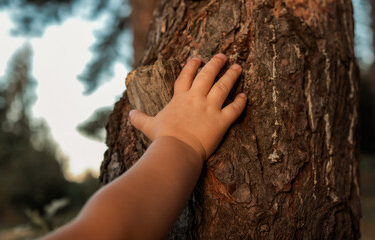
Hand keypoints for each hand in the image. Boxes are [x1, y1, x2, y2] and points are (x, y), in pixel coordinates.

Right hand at [129, 53, 246, 160]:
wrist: (177, 149)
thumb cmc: (162, 137)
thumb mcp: (148, 126)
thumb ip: (139, 118)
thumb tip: (129, 114)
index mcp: (180, 98)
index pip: (186, 77)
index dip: (192, 66)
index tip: (197, 58)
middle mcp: (196, 99)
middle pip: (207, 76)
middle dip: (215, 64)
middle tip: (222, 56)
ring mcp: (210, 108)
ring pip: (223, 87)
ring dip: (231, 75)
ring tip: (238, 66)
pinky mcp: (221, 121)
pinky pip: (234, 109)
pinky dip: (240, 102)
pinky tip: (245, 96)